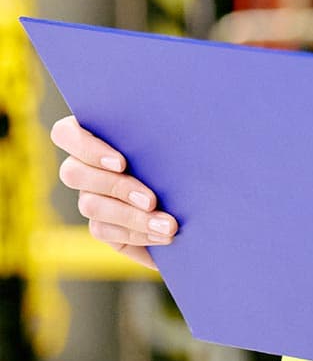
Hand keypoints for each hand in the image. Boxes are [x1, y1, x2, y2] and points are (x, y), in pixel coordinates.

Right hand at [49, 115, 177, 274]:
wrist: (199, 194)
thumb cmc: (185, 152)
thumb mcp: (178, 137)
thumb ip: (165, 129)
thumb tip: (180, 123)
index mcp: (96, 132)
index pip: (65, 133)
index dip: (87, 148)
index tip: (122, 163)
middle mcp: (84, 164)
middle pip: (73, 173)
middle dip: (116, 188)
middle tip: (152, 200)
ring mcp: (88, 195)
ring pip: (90, 205)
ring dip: (131, 217)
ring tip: (168, 225)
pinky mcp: (100, 223)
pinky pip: (104, 230)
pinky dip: (136, 234)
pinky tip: (162, 236)